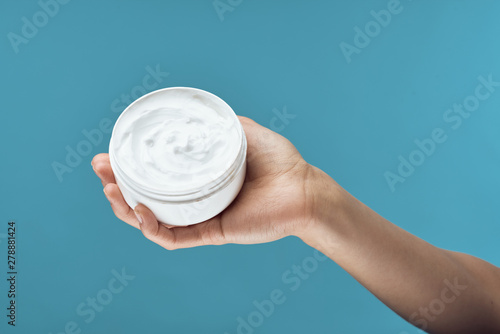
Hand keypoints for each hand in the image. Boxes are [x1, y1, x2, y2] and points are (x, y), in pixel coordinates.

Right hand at [92, 116, 318, 249]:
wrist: (303, 190)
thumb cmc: (280, 163)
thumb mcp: (244, 132)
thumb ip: (221, 124)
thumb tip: (198, 113)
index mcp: (200, 178)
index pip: (157, 174)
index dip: (130, 165)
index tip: (110, 151)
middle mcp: (196, 199)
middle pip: (146, 197)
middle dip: (117, 183)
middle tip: (99, 167)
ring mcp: (200, 218)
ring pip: (152, 219)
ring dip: (125, 207)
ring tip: (110, 189)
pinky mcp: (209, 233)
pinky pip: (173, 237)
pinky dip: (151, 227)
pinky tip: (139, 210)